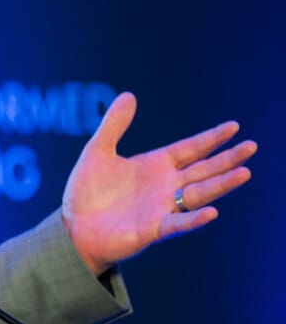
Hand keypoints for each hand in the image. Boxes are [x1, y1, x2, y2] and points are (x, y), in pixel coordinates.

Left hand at [61, 92, 254, 275]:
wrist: (72, 227)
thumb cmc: (87, 192)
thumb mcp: (98, 151)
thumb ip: (114, 125)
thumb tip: (129, 94)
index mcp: (154, 166)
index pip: (190, 149)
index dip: (211, 139)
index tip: (233, 127)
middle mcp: (164, 186)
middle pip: (202, 170)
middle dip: (226, 159)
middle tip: (251, 147)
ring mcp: (161, 207)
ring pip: (198, 194)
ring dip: (220, 185)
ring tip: (244, 173)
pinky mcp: (152, 229)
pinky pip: (177, 223)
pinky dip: (193, 219)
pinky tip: (210, 212)